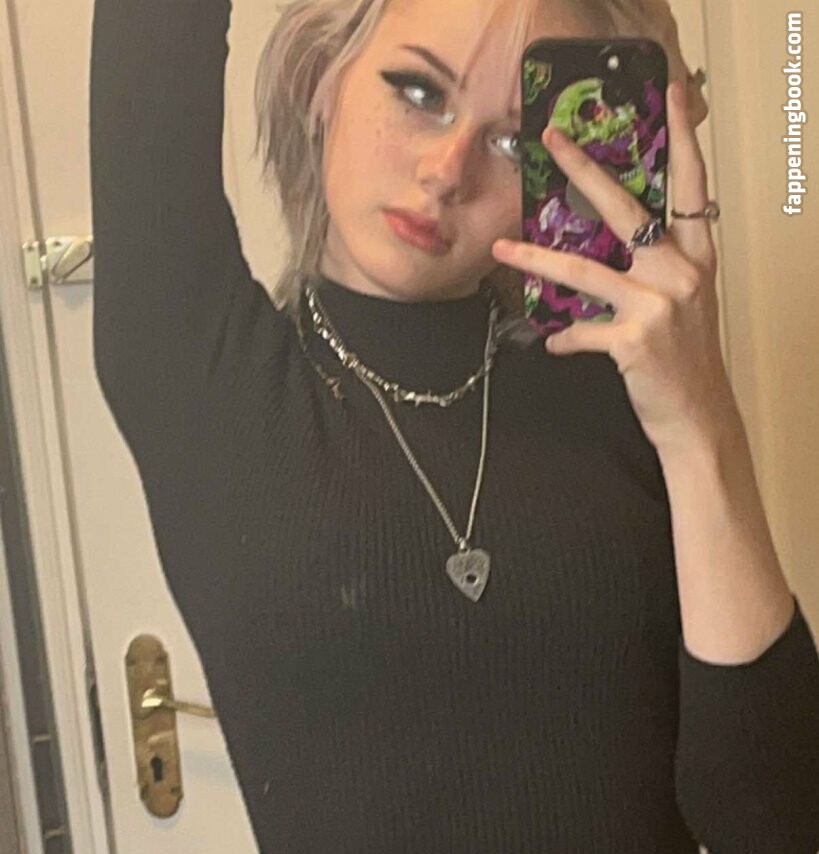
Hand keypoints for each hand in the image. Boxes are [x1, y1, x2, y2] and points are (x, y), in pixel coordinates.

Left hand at [491, 81, 740, 455]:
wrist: (698, 414)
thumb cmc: (686, 358)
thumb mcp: (682, 302)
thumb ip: (652, 270)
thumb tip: (602, 253)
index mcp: (695, 256)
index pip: (691, 186)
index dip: (684, 138)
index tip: (673, 95)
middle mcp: (680, 272)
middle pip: (626, 208)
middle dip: (584, 170)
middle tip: (553, 140)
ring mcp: (658, 305)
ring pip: (584, 268)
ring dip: (536, 258)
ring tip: (502, 249)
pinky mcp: (634, 340)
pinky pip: (580, 331)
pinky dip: (563, 338)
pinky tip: (554, 344)